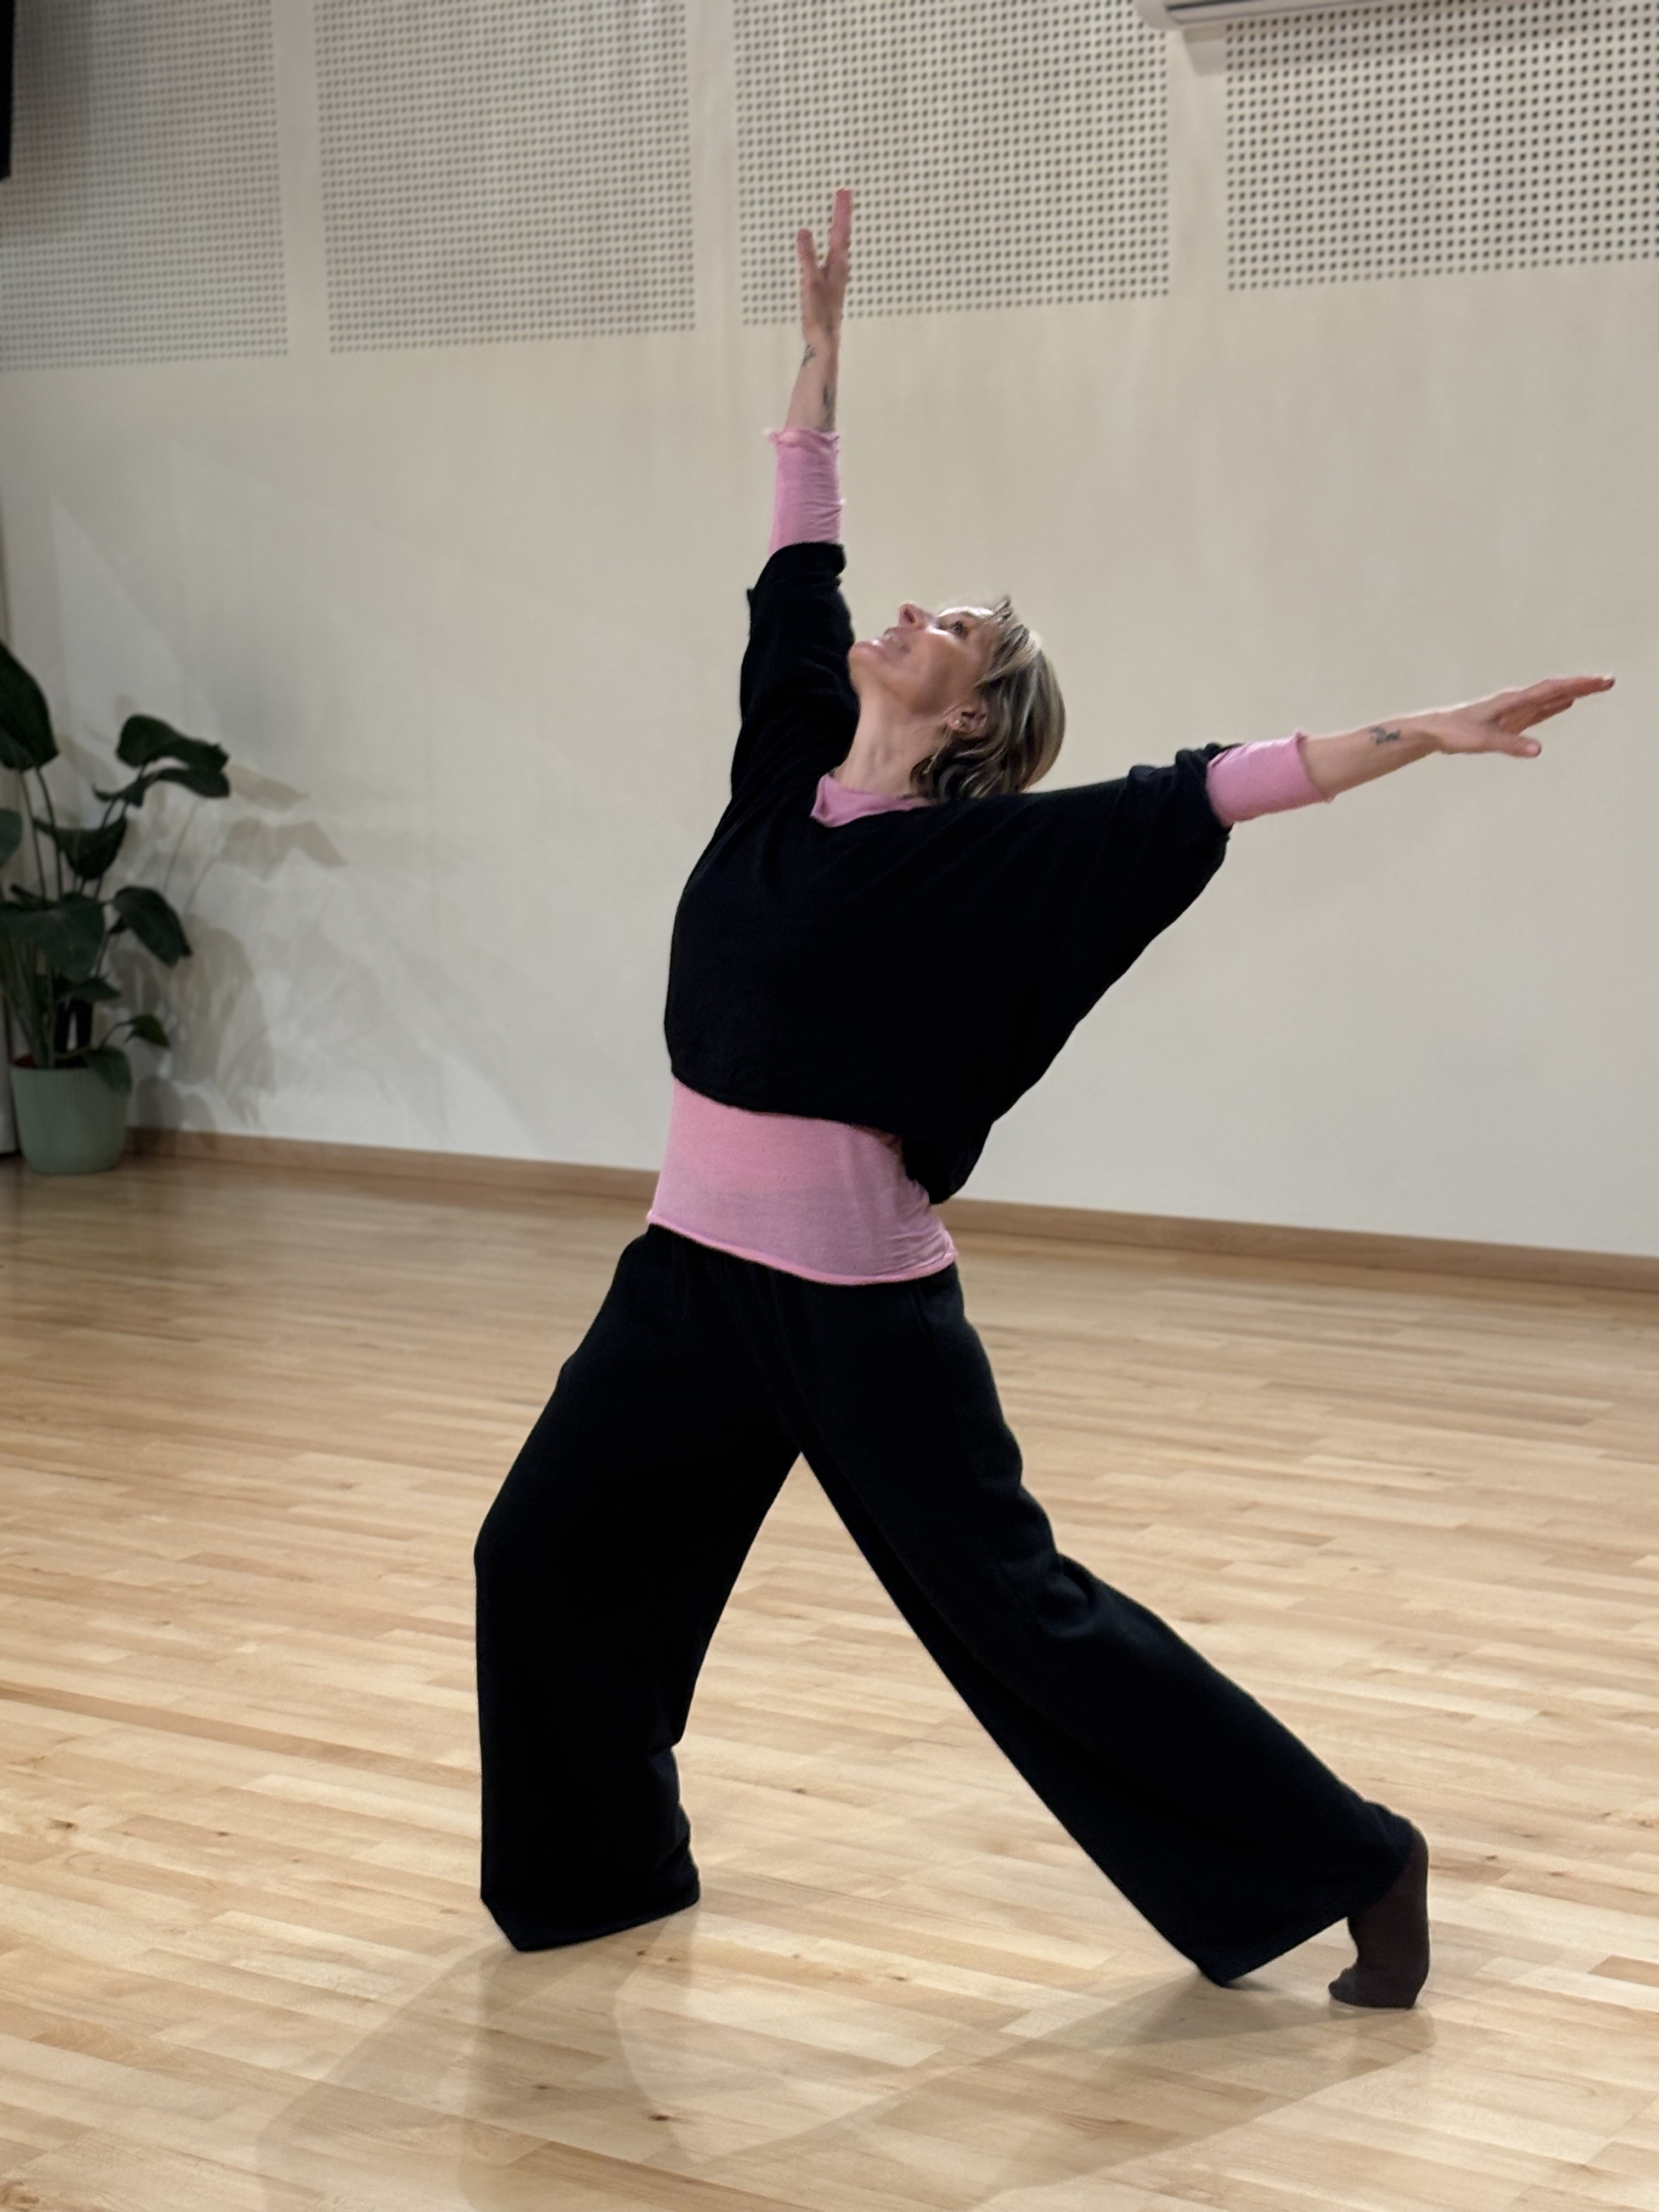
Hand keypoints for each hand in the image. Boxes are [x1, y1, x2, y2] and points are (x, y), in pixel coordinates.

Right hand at [797, 188, 851, 346]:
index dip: (842, 212)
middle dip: (842, 215)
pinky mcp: (830, 286)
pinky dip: (832, 246)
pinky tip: (829, 248)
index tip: (844, 191)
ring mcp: (836, 278)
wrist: (825, 343)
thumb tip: (804, 232)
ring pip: (839, 247)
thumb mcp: (811, 283)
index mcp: (838, 266)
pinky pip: (832, 258)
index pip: (841, 232)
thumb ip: (807, 257)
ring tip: (839, 214)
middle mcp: (840, 269)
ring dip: (839, 229)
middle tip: (843, 194)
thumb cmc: (819, 316)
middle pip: (842, 236)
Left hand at [1399, 674, 1614, 758]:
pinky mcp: (1510, 719)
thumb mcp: (1482, 741)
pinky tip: (1565, 702)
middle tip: (1609, 681)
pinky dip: (1555, 704)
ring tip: (1596, 687)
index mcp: (1512, 700)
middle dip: (1583, 685)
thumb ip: (1511, 744)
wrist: (1434, 730)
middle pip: (1556, 689)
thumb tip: (1538, 750)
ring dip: (1573, 692)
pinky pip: (1539, 709)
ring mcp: (1514, 709)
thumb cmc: (1454, 733)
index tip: (1599, 682)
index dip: (1577, 685)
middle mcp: (1516, 701)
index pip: (1551, 689)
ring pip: (1550, 697)